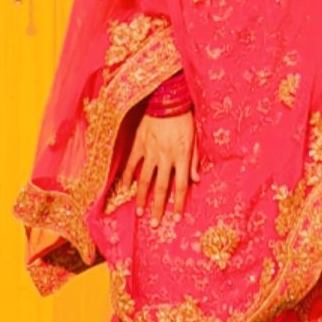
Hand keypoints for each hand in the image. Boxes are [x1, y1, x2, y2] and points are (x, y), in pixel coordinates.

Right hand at [118, 110, 199, 226]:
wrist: (167, 97)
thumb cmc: (184, 117)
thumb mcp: (194, 138)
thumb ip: (194, 160)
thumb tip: (196, 180)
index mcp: (181, 156)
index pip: (180, 186)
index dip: (178, 204)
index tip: (176, 218)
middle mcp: (165, 157)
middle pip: (161, 188)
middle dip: (158, 208)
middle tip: (154, 224)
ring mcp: (150, 151)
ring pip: (144, 180)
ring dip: (142, 198)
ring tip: (139, 212)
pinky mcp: (139, 143)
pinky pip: (132, 163)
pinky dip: (128, 176)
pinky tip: (125, 188)